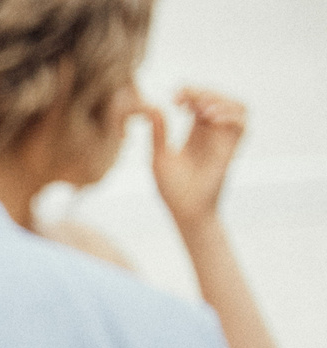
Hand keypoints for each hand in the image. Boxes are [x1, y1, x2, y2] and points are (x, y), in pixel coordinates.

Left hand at [147, 87, 248, 233]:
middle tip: (183, 98)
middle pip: (217, 98)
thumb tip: (151, 106)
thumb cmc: (172, 188)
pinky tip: (210, 118)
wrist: (185, 209)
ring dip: (220, 100)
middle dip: (202, 92)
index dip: (190, 92)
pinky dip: (230, 115)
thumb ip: (158, 132)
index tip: (174, 96)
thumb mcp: (160, 156)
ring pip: (235, 105)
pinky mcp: (231, 148)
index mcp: (195, 131)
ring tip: (200, 108)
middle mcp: (213, 132)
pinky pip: (241, 123)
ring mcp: (223, 139)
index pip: (199, 100)